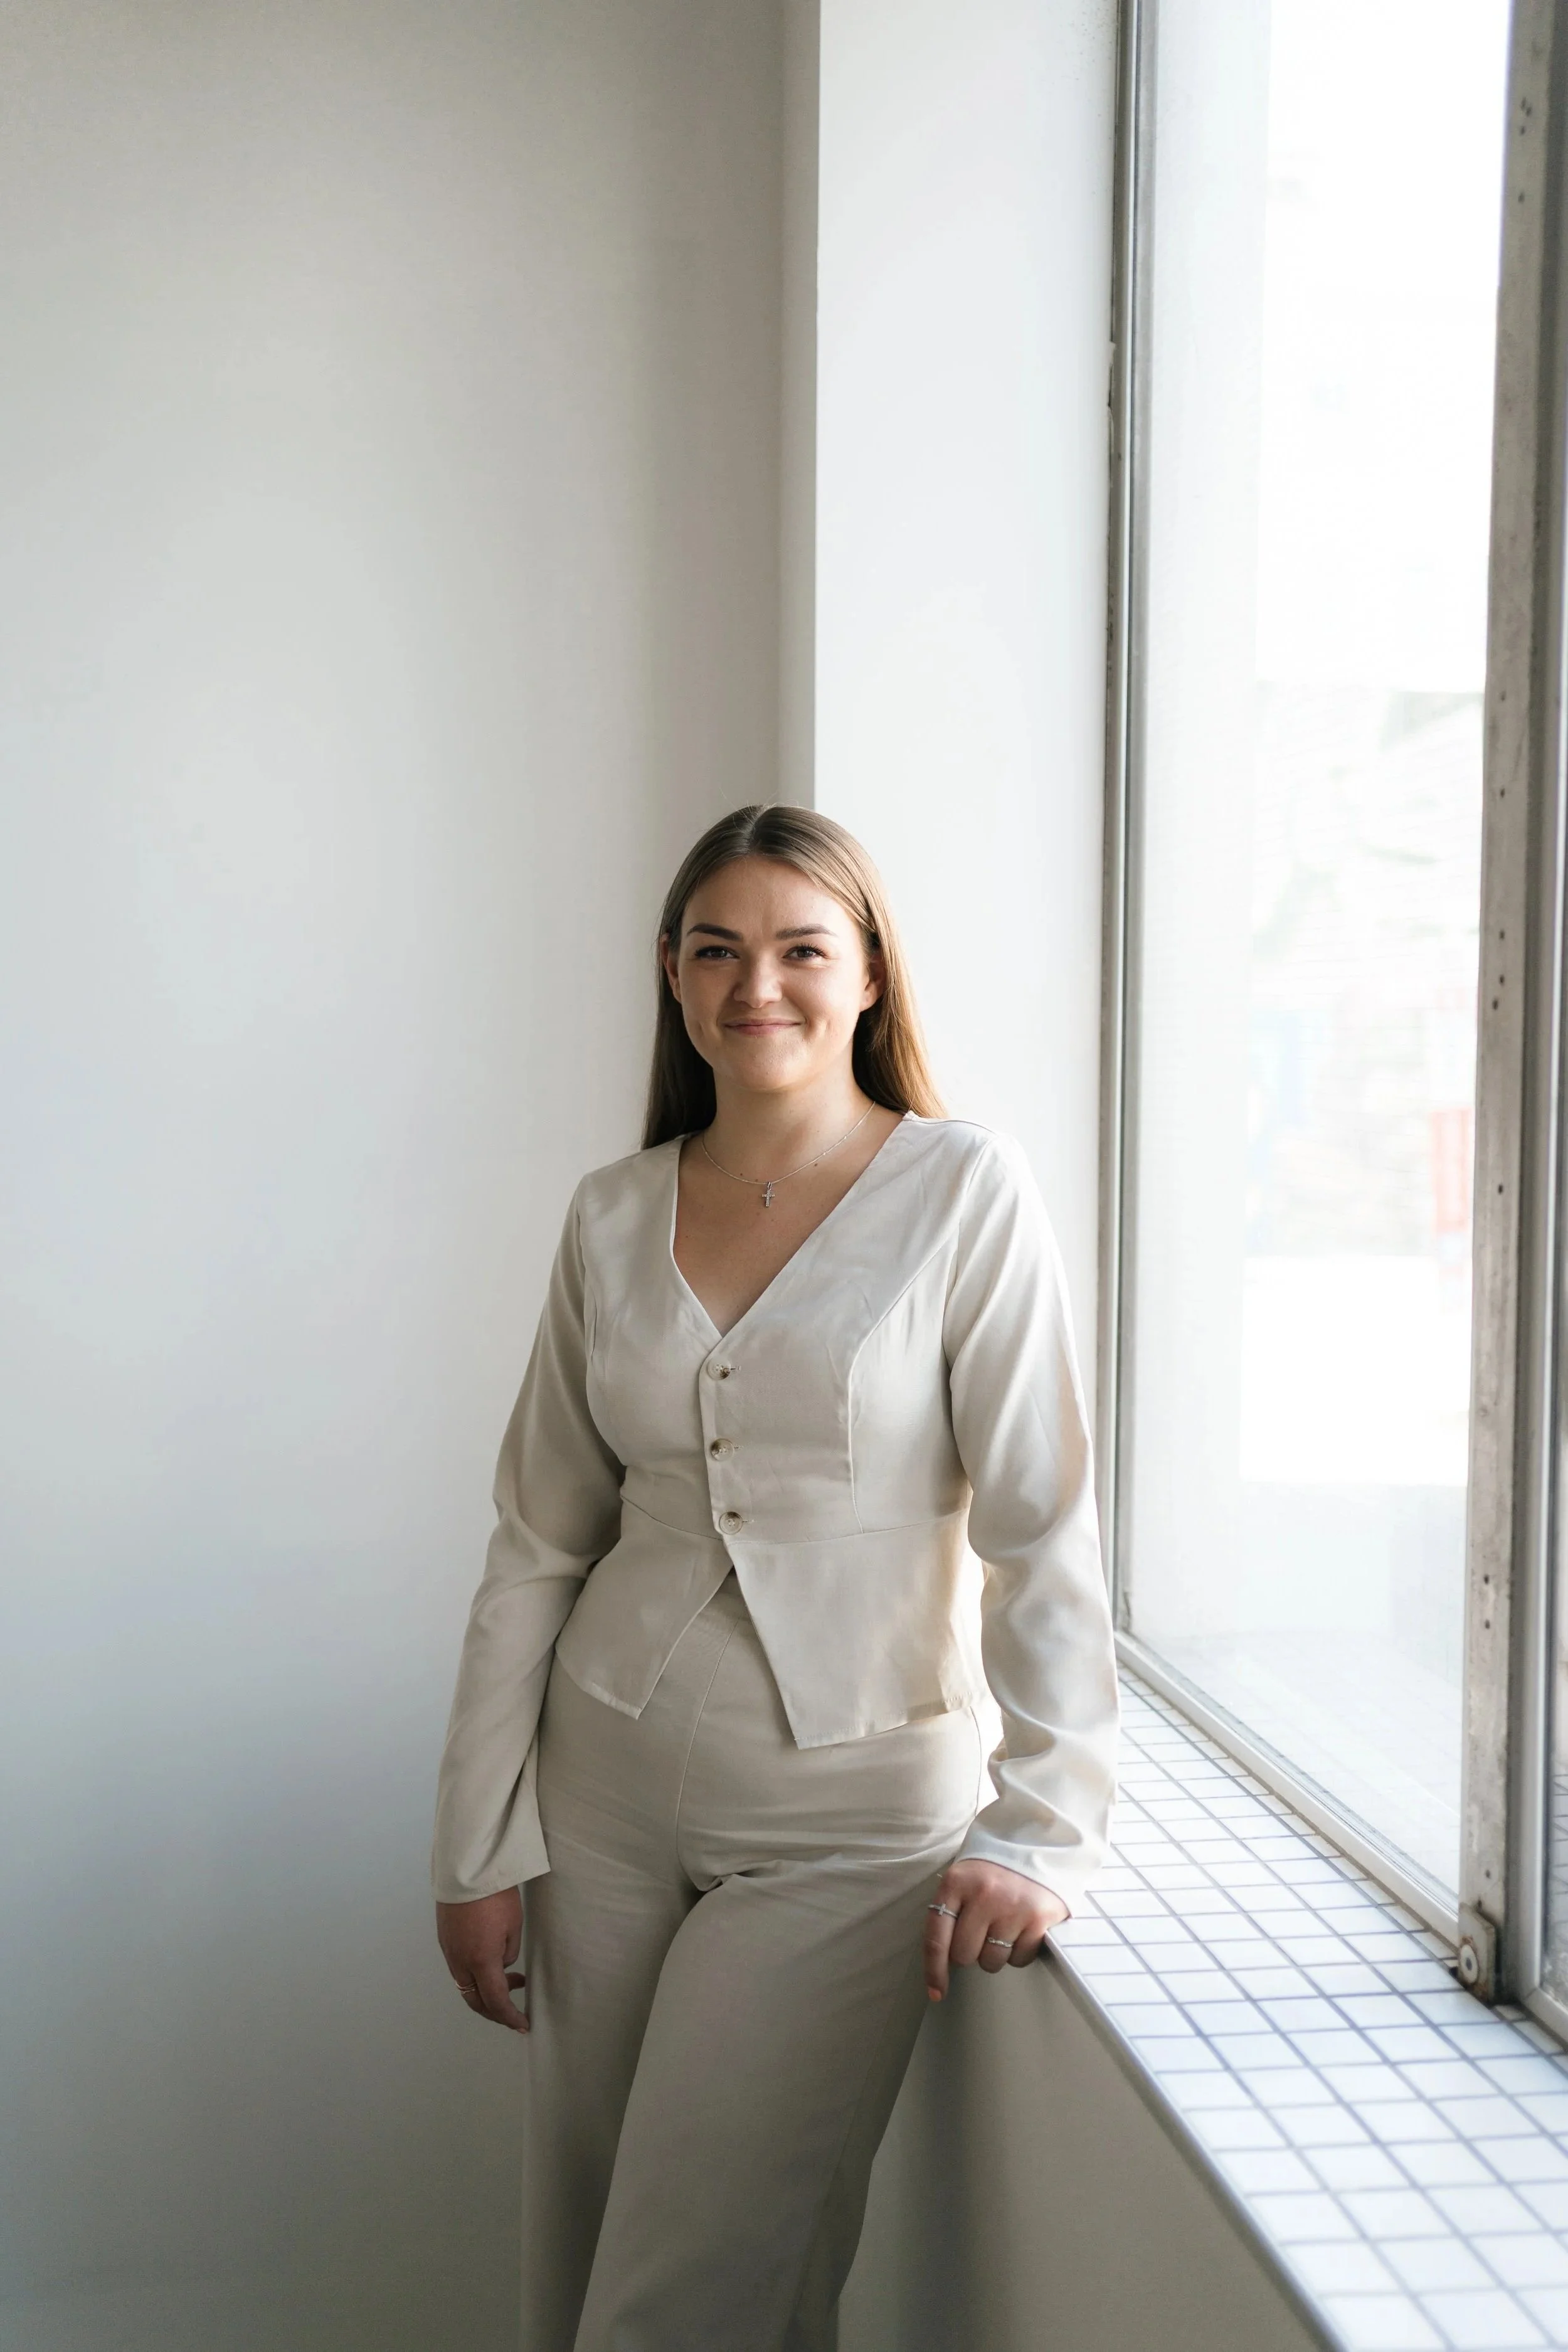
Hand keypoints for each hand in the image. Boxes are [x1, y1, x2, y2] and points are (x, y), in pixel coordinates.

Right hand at [436, 1887, 527, 2031]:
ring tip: (512, 1978)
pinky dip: (475, 1974)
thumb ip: (508, 1953)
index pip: (495, 2001)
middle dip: (495, 2010)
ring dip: (486, 1989)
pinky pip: (459, 1968)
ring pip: (465, 1985)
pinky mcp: (445, 1939)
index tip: (522, 2025)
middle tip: (514, 2010)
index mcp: (481, 1961)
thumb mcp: (513, 1925)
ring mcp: (449, 1951)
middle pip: (475, 2000)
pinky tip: (492, 1962)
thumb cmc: (495, 1895)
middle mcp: (460, 1961)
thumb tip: (503, 1965)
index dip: (509, 2017)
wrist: (466, 1868)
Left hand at [923, 1858, 1067, 2002]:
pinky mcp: (1039, 1918)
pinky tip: (1023, 1928)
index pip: (936, 1937)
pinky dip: (1020, 1951)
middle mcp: (983, 1894)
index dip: (934, 1970)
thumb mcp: (963, 1881)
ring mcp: (1012, 1907)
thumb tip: (943, 1966)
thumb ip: (950, 1915)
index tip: (936, 1992)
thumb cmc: (992, 1872)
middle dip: (971, 1952)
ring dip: (996, 1953)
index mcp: (956, 1883)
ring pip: (993, 1961)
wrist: (1035, 1845)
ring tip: (1005, 1925)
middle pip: (965, 1955)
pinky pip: (1020, 1959)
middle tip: (982, 1932)